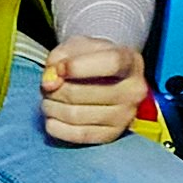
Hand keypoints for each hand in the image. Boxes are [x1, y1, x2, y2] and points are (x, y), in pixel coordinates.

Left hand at [33, 38, 158, 150]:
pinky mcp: (112, 135)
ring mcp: (125, 116)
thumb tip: (50, 83)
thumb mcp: (77, 46)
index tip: (60, 69)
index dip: (78, 67)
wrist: (107, 80)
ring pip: (76, 115)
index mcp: (130, 62)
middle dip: (56, 90)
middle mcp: (133, 91)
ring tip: (49, 100)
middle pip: (84, 93)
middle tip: (48, 87)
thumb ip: (60, 57)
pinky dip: (56, 126)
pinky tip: (53, 117)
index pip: (111, 64)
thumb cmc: (91, 60)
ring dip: (52, 107)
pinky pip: (77, 135)